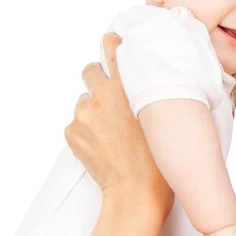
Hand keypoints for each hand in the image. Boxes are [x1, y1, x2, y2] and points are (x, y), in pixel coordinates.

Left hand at [64, 33, 173, 218]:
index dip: (112, 44)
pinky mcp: (72, 132)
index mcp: (126, 86)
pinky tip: (104, 143)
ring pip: (84, 100)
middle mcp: (101, 94)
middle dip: (99, 80)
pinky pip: (77, 121)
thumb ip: (155, 90)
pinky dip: (87, 128)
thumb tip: (153, 77)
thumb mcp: (164, 115)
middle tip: (114, 98)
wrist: (135, 192)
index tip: (114, 45)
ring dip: (94, 108)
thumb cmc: (159, 158)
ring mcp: (83, 114)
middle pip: (90, 70)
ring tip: (112, 129)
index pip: (111, 47)